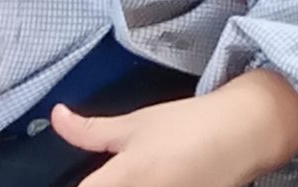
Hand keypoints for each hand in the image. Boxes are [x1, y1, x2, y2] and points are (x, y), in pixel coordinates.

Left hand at [51, 72, 297, 186]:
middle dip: (102, 186)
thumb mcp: (136, 123)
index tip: (83, 180)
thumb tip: (55, 116)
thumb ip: (91, 130)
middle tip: (107, 177)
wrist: (242, 131)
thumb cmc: (185, 123)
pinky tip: (155, 183)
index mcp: (124, 175)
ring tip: (138, 174)